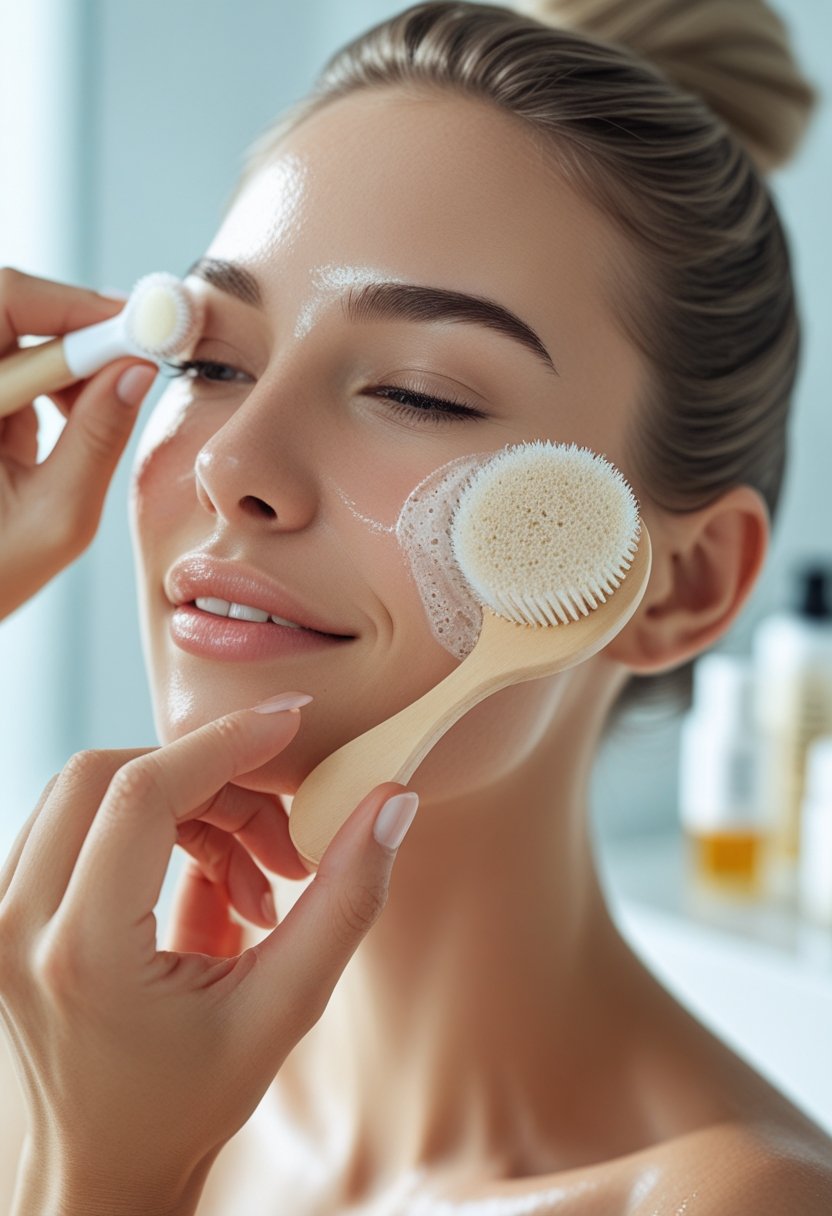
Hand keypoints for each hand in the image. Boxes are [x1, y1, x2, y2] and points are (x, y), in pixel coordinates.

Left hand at [0, 267, 157, 620]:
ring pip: (14, 336)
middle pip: (10, 309)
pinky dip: (49, 387)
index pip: (8, 305)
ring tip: (99, 412)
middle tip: (135, 360)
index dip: (77, 306)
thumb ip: (98, 439)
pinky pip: (11, 369)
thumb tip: (137, 372)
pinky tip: (66, 428)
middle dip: (77, 329)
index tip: (141, 324)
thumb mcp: (57, 517)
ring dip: (66, 362)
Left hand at [0, 699, 417, 1213]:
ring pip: (92, 789)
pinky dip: (151, 824)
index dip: (224, 742)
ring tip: (253, 878)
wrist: (102, 1169)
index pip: (143, 792)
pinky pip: (78, 820)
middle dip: (209, 777)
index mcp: (80, 953)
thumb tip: (392, 803)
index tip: (291, 723)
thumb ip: (344, 901)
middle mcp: (16, 925)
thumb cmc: (188, 1104)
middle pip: (109, 771)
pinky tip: (206, 880)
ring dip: (183, 803)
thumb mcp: (284, 1010)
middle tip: (279, 832)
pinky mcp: (2, 909)